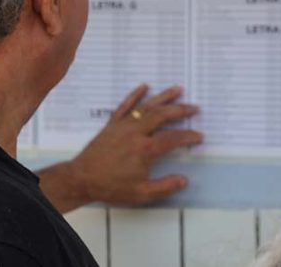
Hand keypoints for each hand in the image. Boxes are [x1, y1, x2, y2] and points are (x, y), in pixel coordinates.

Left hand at [69, 84, 202, 205]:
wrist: (82, 179)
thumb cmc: (110, 186)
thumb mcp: (141, 194)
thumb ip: (164, 187)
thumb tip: (183, 180)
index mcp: (145, 149)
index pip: (173, 138)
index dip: (188, 136)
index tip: (198, 136)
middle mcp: (136, 133)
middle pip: (163, 115)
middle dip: (181, 110)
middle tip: (194, 108)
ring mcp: (124, 126)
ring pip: (147, 106)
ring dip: (164, 96)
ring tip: (178, 89)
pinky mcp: (113, 124)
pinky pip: (125, 105)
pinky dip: (135, 94)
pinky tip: (144, 86)